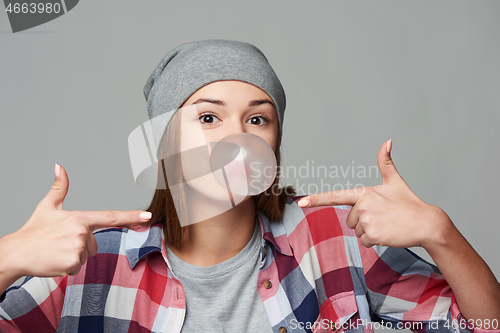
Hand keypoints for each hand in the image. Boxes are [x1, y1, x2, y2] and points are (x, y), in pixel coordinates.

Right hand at [0, 164, 151, 279]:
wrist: (16, 252)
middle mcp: (82, 232)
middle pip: (94, 243)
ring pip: (86, 256)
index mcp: (79, 217)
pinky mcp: (72, 263)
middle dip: (81, 245)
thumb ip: (59, 187)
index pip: (111, 216)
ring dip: (73, 256)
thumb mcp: (47, 206)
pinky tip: (55, 260)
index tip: (148, 216)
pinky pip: (78, 267)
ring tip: (57, 250)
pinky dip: (68, 267)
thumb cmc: (34, 230)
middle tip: (60, 242)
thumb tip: (59, 167)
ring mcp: (78, 248)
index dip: (131, 216)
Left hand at [297, 140, 451, 248]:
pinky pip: (364, 242)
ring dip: (370, 231)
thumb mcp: (395, 181)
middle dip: (364, 221)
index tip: (300, 203)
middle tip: (383, 217)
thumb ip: (386, 162)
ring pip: (357, 231)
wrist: (427, 223)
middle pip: (350, 220)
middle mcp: (363, 205)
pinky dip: (375, 241)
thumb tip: (387, 141)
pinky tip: (388, 233)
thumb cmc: (409, 203)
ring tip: (387, 224)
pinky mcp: (373, 235)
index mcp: (364, 192)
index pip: (335, 196)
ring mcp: (367, 221)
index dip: (316, 199)